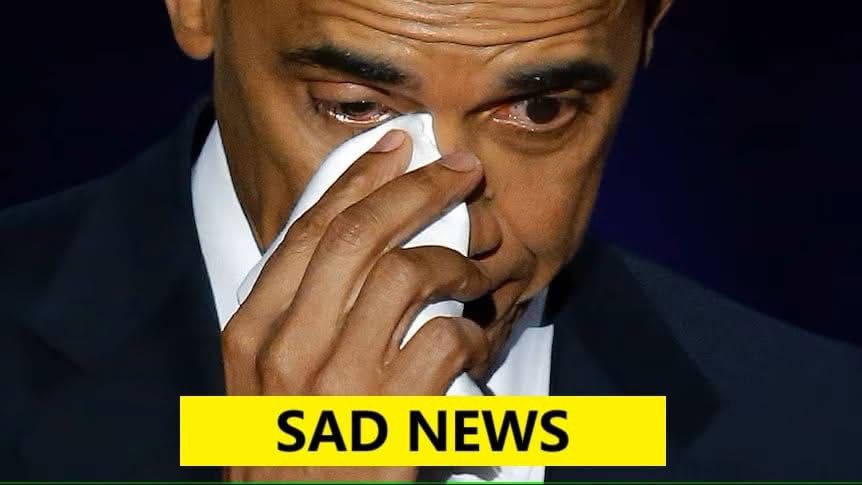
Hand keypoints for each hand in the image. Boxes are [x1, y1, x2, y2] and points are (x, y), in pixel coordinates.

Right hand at [221, 131, 517, 480]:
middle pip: (357, 236)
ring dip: (452, 259)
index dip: (357, 178)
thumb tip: (361, 247)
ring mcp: (337, 390)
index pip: (308, 231)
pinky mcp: (390, 426)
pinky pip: (444, 341)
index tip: (394, 147)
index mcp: (251, 335)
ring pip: (404, 275)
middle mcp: (286, 353)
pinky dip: (471, 329)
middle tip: (457, 170)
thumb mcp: (265, 384)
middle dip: (415, 188)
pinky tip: (475, 336)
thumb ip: (297, 317)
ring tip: (474, 265)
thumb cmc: (288, 457)